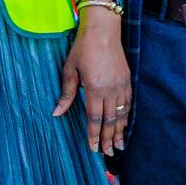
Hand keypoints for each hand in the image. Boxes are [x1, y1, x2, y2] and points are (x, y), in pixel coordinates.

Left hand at [54, 13, 132, 155]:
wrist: (103, 31)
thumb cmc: (83, 49)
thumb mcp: (69, 71)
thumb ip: (66, 94)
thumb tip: (57, 113)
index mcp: (95, 89)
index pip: (94, 119)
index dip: (93, 135)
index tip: (93, 148)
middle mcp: (111, 90)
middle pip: (110, 121)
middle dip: (109, 139)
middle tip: (109, 153)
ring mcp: (121, 85)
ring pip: (122, 114)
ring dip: (120, 131)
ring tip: (119, 145)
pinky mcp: (127, 80)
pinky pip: (128, 104)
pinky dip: (126, 116)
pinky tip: (124, 124)